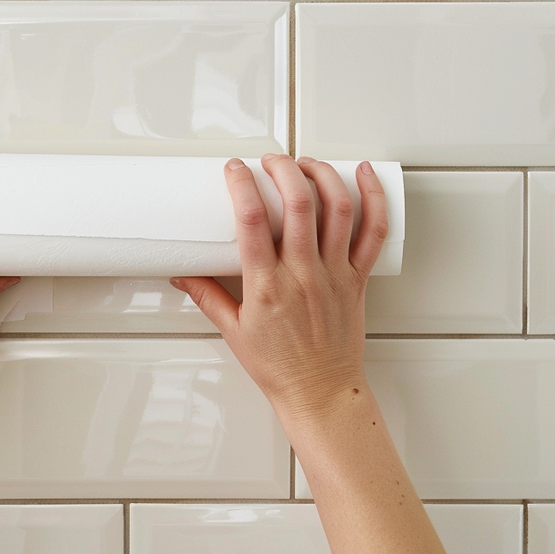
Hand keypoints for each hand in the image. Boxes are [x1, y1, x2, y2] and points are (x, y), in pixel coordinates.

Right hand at [172, 154, 387, 425]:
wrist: (320, 393)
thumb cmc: (280, 368)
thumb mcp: (233, 330)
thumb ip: (207, 295)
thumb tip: (182, 274)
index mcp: (267, 287)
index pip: (250, 222)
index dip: (241, 186)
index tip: (234, 170)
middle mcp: (303, 275)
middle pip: (298, 203)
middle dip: (283, 169)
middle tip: (270, 160)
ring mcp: (334, 274)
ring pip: (337, 209)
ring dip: (321, 175)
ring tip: (306, 162)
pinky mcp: (357, 279)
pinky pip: (372, 232)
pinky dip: (372, 198)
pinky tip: (361, 174)